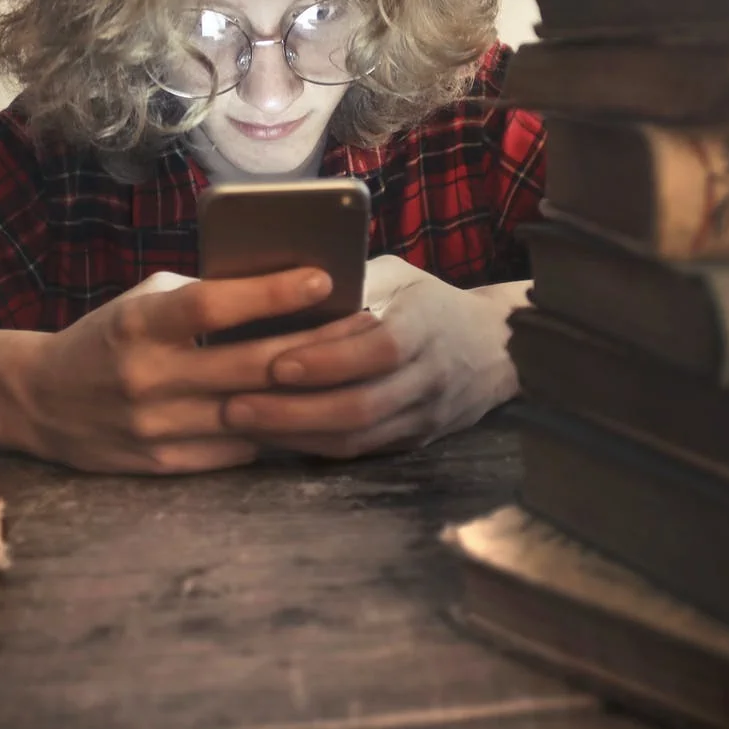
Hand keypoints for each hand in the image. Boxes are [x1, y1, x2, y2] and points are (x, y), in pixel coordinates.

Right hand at [0, 268, 385, 474]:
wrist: (40, 401)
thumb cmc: (107, 337)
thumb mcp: (143, 303)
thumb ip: (201, 301)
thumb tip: (281, 292)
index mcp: (139, 324)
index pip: (213, 306)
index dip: (270, 293)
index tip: (320, 279)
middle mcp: (146, 377)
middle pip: (247, 366)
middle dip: (312, 347)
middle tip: (362, 329)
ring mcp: (155, 427)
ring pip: (251, 414)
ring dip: (302, 396)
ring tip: (349, 372)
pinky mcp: (162, 465)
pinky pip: (237, 449)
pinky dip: (272, 430)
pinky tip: (304, 414)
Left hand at [220, 256, 521, 458]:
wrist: (494, 350)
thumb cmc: (429, 302)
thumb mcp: (398, 276)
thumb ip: (352, 281)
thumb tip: (283, 282)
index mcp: (427, 326)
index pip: (381, 349)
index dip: (329, 360)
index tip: (278, 363)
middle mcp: (429, 377)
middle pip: (362, 406)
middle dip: (293, 411)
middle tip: (234, 405)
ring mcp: (423, 417)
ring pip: (356, 438)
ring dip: (293, 435)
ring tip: (241, 423)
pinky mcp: (411, 442)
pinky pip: (358, 452)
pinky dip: (311, 446)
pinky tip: (271, 436)